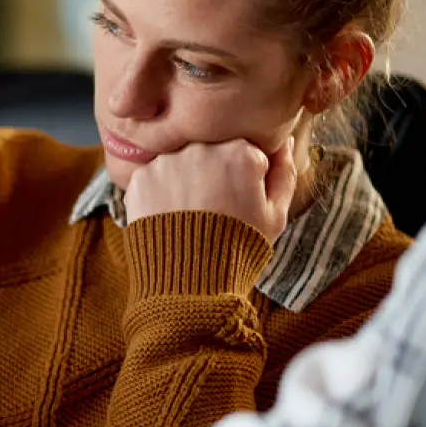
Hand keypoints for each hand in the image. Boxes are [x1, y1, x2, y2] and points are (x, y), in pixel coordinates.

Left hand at [123, 141, 297, 243]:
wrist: (189, 285)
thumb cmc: (238, 249)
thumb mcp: (275, 216)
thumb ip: (284, 172)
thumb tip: (285, 142)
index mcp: (241, 152)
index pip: (246, 151)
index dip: (245, 177)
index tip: (240, 200)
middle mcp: (202, 148)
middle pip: (211, 151)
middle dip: (214, 173)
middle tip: (214, 209)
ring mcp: (167, 161)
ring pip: (181, 161)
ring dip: (185, 179)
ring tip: (190, 215)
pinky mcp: (140, 177)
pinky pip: (154, 176)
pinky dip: (160, 192)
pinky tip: (169, 216)